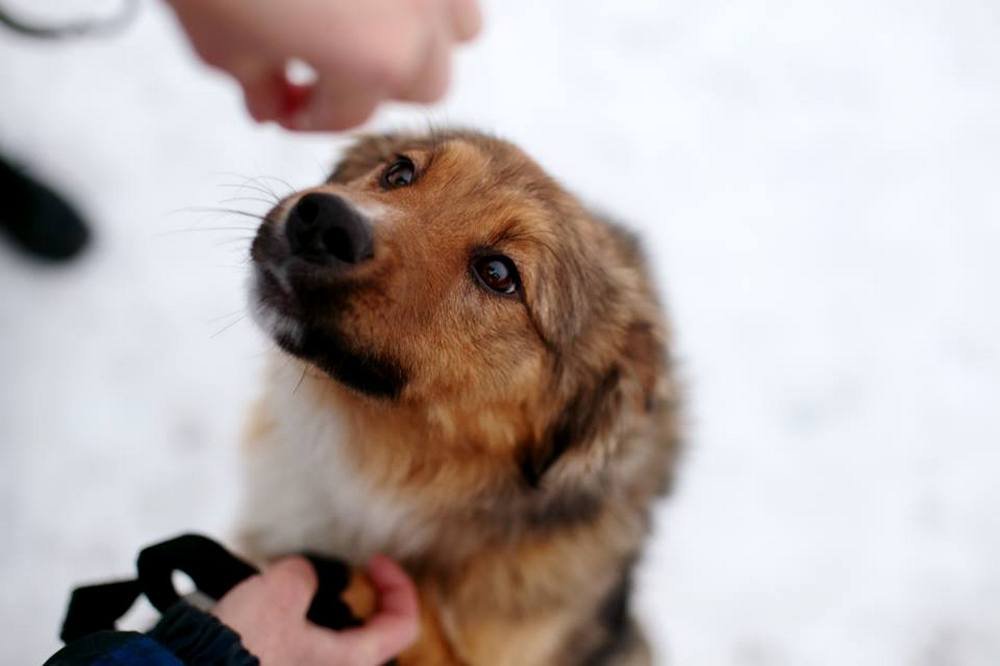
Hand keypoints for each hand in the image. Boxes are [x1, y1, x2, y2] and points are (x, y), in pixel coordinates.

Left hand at [167, 0, 480, 130]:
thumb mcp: (222, 41)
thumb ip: (260, 86)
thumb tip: (273, 103)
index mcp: (378, 59)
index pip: (352, 114)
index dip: (312, 116)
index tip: (287, 107)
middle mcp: (422, 13)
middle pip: (426, 80)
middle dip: (380, 83)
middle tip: (330, 69)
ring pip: (460, 24)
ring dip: (423, 35)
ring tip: (372, 23)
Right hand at [212, 555, 419, 664]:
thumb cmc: (239, 648)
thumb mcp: (281, 591)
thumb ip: (304, 574)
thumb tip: (298, 577)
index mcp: (352, 663)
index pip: (403, 625)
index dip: (397, 585)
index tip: (373, 561)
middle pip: (363, 636)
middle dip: (345, 601)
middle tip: (320, 578)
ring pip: (325, 645)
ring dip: (310, 615)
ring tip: (278, 592)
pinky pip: (293, 653)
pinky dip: (285, 630)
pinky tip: (256, 613)